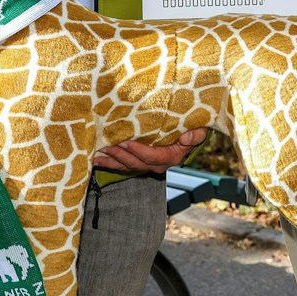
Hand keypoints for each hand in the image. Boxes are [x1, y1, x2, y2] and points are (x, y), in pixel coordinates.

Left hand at [93, 127, 209, 172]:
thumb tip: (187, 137)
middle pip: (135, 163)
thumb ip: (196, 134)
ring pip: (126, 166)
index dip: (138, 150)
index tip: (125, 141)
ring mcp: (147, 165)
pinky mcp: (139, 162)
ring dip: (112, 160)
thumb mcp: (199, 130)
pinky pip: (123, 165)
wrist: (189, 134)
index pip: (152, 157)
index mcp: (171, 157)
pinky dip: (110, 163)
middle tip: (107, 145)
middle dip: (120, 155)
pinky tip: (97, 159)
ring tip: (98, 153)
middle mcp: (158, 165)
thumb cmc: (193, 129)